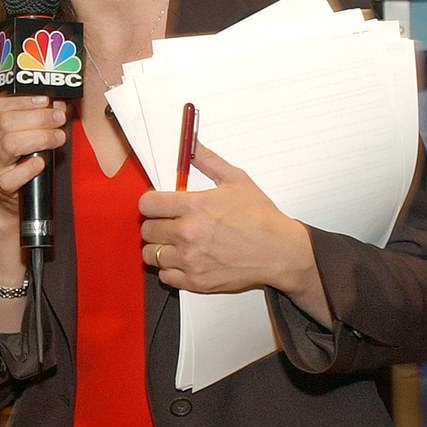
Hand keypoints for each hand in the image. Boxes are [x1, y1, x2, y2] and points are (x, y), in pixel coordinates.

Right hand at [0, 94, 66, 215]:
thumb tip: (60, 104)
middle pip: (7, 122)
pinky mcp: (0, 185)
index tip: (46, 99)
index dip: (25, 100)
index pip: (0, 105)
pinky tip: (41, 163)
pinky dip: (28, 169)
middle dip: (38, 117)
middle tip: (59, 118)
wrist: (13, 192)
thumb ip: (43, 117)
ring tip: (59, 137)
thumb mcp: (30, 132)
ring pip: (9, 144)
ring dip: (40, 138)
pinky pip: (11, 177)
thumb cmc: (25, 157)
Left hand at [139, 143, 330, 325]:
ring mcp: (191, 260)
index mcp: (194, 206)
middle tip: (167, 222)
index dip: (150, 202)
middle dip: (154, 223)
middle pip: (147, 229)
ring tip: (173, 241)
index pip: (148, 204)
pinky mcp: (196, 281)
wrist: (280, 251)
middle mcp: (188, 233)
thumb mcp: (236, 180)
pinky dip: (169, 268)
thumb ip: (208, 160)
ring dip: (159, 247)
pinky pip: (165, 276)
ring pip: (151, 254)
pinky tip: (182, 259)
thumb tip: (192, 145)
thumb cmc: (260, 216)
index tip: (157, 204)